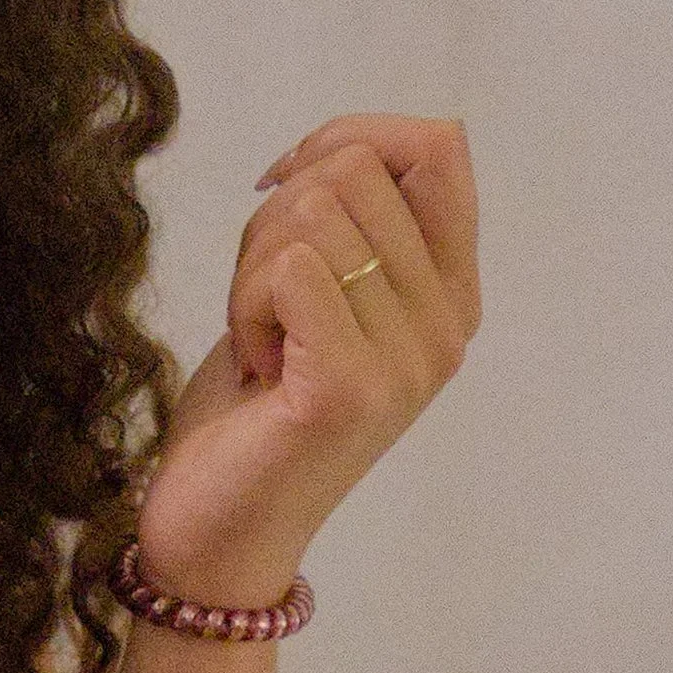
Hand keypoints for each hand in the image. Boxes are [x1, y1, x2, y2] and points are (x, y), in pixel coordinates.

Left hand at [138, 113, 478, 607]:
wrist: (221, 533)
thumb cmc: (253, 409)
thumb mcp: (317, 298)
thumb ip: (349, 226)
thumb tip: (344, 146)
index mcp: (450, 294)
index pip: (440, 147)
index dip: (345, 139)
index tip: (285, 190)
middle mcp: (447, 326)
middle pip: (355, 170)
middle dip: (277, 217)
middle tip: (267, 303)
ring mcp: (405, 361)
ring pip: (313, 215)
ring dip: (252, 268)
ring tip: (263, 339)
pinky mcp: (349, 389)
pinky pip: (288, 269)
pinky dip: (243, 305)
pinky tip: (255, 364)